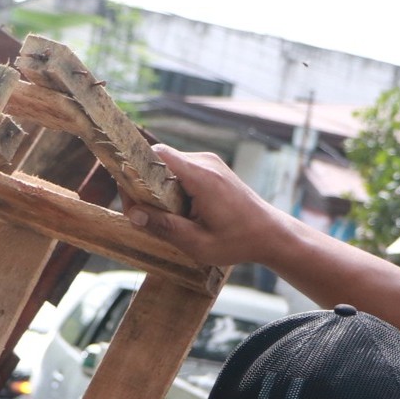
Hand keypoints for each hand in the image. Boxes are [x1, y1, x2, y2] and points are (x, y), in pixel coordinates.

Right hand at [123, 146, 288, 268]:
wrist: (270, 234)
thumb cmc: (238, 241)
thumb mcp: (198, 243)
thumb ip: (164, 227)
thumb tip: (133, 214)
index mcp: (201, 176)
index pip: (157, 154)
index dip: (136, 170)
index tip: (129, 195)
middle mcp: (205, 162)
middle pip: (160, 161)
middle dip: (145, 186)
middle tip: (143, 215)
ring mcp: (210, 163)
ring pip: (169, 167)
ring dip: (160, 190)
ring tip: (165, 218)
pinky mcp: (212, 169)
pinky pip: (182, 172)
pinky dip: (173, 189)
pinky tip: (179, 213)